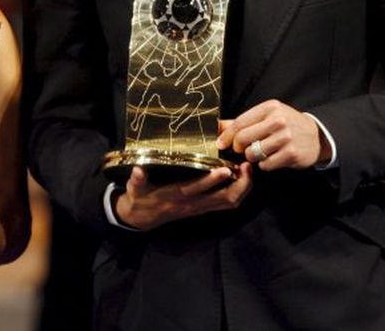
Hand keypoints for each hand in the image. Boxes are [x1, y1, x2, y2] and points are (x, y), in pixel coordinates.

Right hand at [113, 164, 252, 230]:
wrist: (142, 218)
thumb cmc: (140, 199)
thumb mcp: (135, 189)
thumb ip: (137, 180)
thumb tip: (137, 170)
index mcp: (177, 195)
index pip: (198, 189)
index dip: (212, 181)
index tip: (225, 168)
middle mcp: (193, 203)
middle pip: (223, 199)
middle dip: (239, 184)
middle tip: (247, 166)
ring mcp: (200, 207)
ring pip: (229, 202)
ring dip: (242, 188)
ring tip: (248, 170)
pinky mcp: (203, 208)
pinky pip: (226, 204)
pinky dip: (238, 193)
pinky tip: (242, 179)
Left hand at [218, 100, 331, 170]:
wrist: (316, 136)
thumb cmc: (286, 124)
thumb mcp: (266, 116)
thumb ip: (243, 121)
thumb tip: (218, 127)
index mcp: (269, 108)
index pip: (240, 122)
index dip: (226, 136)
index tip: (220, 144)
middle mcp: (278, 120)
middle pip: (243, 139)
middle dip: (238, 147)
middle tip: (242, 149)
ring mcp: (285, 137)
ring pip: (253, 153)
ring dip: (253, 157)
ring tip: (260, 152)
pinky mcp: (291, 153)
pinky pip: (266, 164)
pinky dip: (265, 164)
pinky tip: (272, 158)